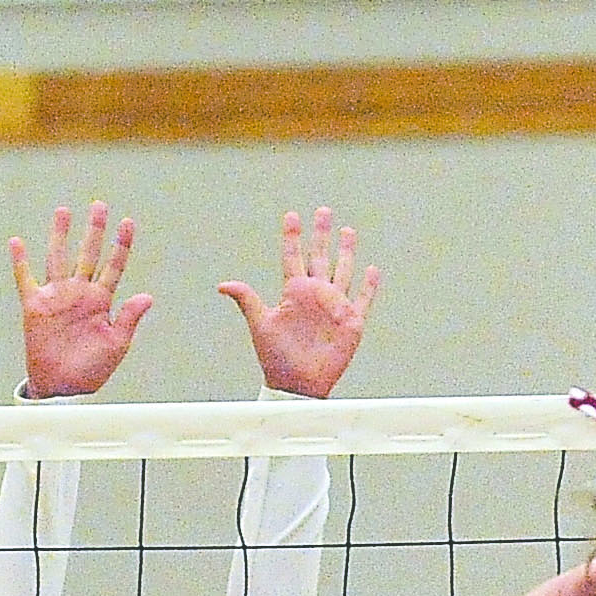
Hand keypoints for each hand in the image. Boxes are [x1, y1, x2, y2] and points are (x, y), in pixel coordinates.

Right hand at [12, 202, 151, 398]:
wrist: (65, 386)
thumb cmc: (93, 368)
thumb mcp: (118, 344)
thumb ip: (130, 317)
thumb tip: (147, 296)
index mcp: (102, 300)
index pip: (114, 266)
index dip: (121, 245)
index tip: (128, 222)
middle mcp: (79, 293)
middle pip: (87, 254)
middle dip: (94, 230)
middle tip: (99, 206)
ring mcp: (57, 296)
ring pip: (58, 257)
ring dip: (60, 235)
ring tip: (64, 211)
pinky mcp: (35, 306)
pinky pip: (25, 279)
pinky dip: (20, 261)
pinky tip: (17, 242)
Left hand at [220, 207, 380, 398]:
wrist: (298, 384)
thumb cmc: (277, 358)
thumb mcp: (260, 325)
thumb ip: (247, 300)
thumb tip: (223, 285)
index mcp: (294, 292)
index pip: (293, 257)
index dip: (292, 237)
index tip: (292, 216)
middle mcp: (315, 295)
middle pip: (320, 257)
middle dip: (321, 234)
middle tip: (323, 212)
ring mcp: (334, 307)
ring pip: (343, 271)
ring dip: (346, 252)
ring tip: (347, 231)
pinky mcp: (351, 322)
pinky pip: (363, 299)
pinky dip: (369, 285)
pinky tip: (371, 270)